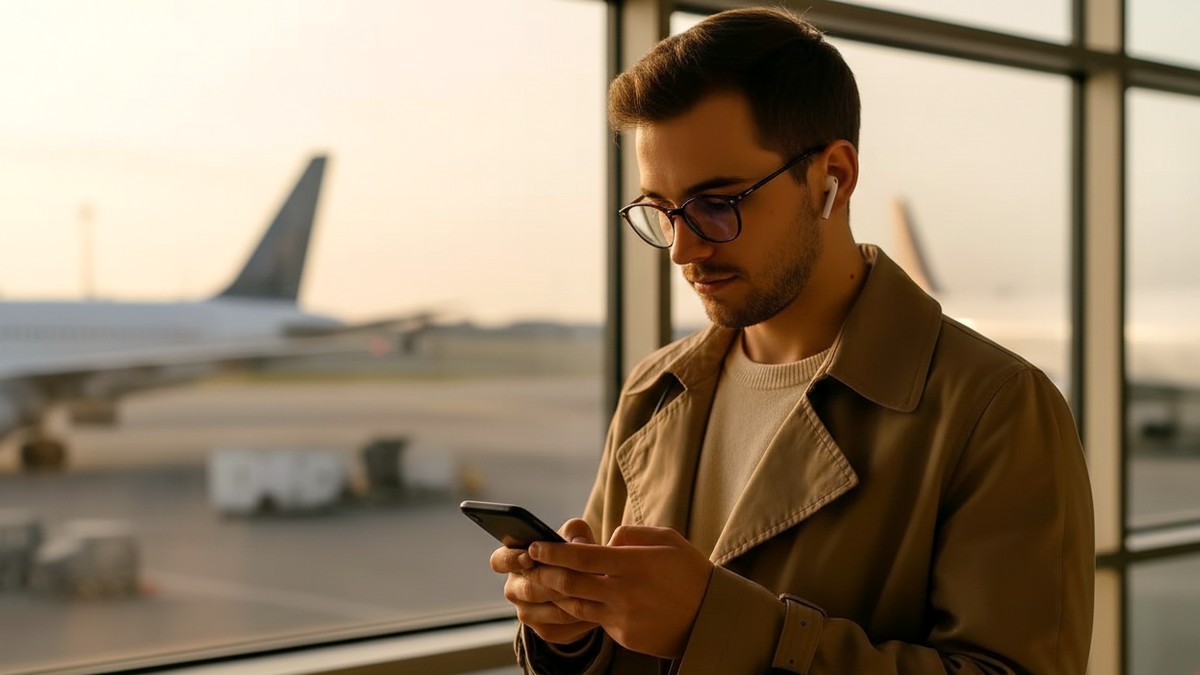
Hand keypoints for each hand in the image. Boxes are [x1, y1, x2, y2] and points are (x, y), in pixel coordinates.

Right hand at [490, 518, 599, 644]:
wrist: (588, 584)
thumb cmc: (574, 551)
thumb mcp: (574, 535)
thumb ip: (574, 533)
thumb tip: (579, 544)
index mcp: (513, 560)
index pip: (499, 561)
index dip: (511, 560)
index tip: (529, 557)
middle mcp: (514, 589)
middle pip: (529, 590)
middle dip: (557, 582)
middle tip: (580, 576)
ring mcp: (527, 613)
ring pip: (548, 610)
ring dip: (572, 600)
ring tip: (594, 591)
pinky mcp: (545, 631)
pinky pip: (562, 627)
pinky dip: (580, 618)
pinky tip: (595, 608)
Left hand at [526, 525, 713, 658]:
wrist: (710, 617)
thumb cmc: (689, 572)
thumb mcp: (667, 540)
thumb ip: (631, 535)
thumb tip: (604, 541)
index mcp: (635, 564)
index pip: (582, 557)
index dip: (554, 551)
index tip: (536, 544)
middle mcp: (625, 593)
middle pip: (570, 584)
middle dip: (544, 572)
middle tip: (531, 564)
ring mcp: (623, 618)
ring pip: (576, 606)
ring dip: (557, 594)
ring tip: (546, 582)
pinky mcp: (624, 636)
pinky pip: (596, 620)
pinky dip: (584, 609)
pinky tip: (577, 600)